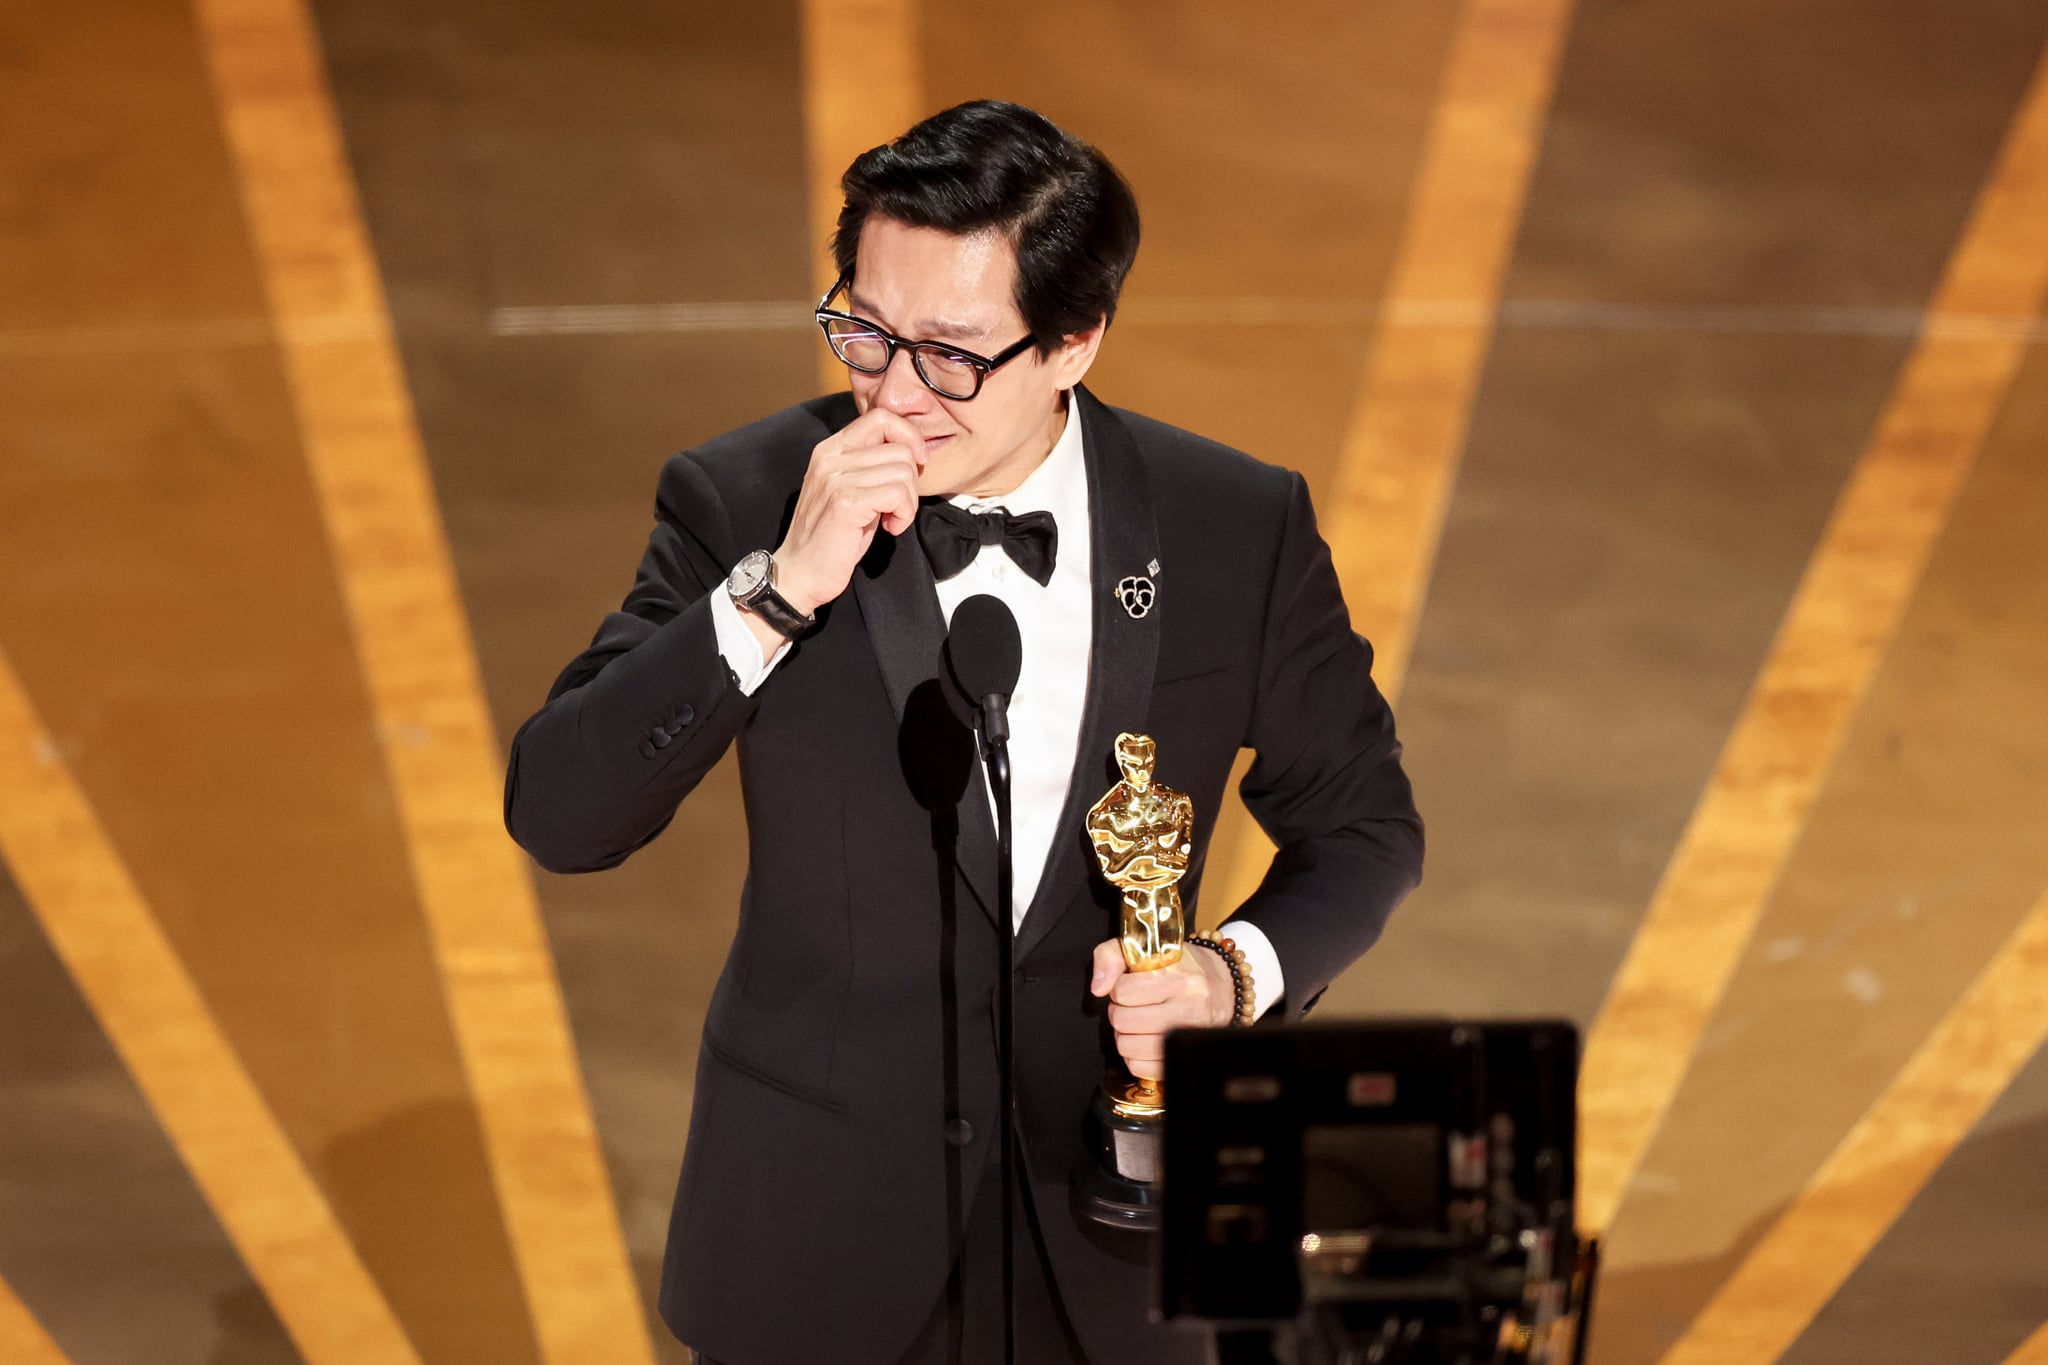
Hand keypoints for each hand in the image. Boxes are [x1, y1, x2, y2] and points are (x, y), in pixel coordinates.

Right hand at [772, 408, 927, 614]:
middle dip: (911, 481)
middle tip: (897, 506)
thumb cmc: (831, 537)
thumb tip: (910, 451)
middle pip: (900, 448)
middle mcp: (831, 458)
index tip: (914, 465)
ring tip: (891, 519)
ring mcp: (836, 479)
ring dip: (908, 501)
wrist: (799, 573)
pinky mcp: (846, 503)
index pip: (880, 416)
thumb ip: (870, 466)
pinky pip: (897, 494)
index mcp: (831, 449)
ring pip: (903, 471)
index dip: (908, 437)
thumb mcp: (849, 490)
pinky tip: (890, 528)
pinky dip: (903, 514)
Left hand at [1089, 938, 1233, 1080]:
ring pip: (1128, 1047)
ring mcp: (1190, 1035)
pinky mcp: (1186, 1057)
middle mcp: (1189, 1005)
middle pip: (1123, 1020)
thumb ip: (1111, 955)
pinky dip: (1136, 1057)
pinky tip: (1145, 1040)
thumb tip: (1098, 988)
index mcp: (1178, 974)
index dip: (1118, 988)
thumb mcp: (1147, 948)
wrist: (1223, 986)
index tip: (1130, 985)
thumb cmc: (1179, 966)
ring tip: (1138, 1023)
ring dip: (1125, 1036)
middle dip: (1119, 1012)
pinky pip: (1140, 1068)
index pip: (1122, 991)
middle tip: (1132, 1006)